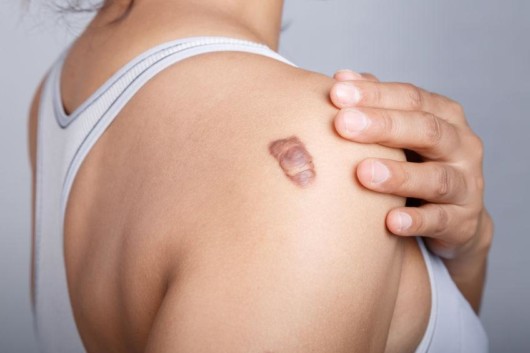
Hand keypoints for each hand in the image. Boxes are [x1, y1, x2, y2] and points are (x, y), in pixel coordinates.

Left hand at [329, 70, 492, 261]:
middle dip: (384, 126)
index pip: (411, 98)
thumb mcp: (402, 132)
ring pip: (436, 178)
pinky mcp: (463, 221)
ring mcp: (466, 184)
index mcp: (444, 116)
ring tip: (363, 173)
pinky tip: (391, 221)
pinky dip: (416, 220)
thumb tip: (341, 79)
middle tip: (344, 124)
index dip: (374, 95)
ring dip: (399, 175)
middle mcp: (461, 146)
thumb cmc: (418, 163)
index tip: (336, 92)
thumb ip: (376, 106)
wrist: (454, 215)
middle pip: (426, 130)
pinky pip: (441, 220)